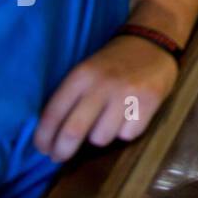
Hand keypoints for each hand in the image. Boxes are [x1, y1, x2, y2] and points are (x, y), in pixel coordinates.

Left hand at [34, 35, 178, 162]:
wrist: (154, 40)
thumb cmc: (113, 61)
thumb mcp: (86, 70)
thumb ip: (70, 97)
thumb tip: (52, 135)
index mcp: (82, 75)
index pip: (53, 114)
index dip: (43, 137)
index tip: (43, 148)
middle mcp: (103, 84)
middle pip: (74, 131)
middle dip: (62, 151)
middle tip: (59, 156)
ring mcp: (128, 94)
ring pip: (102, 138)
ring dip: (100, 136)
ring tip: (106, 122)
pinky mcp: (150, 102)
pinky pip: (128, 135)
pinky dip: (126, 131)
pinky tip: (129, 116)